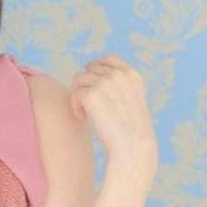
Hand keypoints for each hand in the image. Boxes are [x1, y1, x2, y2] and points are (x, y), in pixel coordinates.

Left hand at [70, 54, 157, 182]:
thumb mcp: (132, 102)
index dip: (96, 71)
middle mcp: (119, 75)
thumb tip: (94, 77)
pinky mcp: (92, 95)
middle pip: (89, 68)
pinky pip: (75, 93)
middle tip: (90, 107)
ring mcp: (105, 83)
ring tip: (86, 114)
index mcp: (132, 75)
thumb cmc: (131, 133)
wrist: (132, 147)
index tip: (93, 89)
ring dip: (79, 96)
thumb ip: (119, 87)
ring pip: (79, 79)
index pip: (108, 59)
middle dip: (87, 86)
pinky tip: (84, 119)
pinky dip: (75, 107)